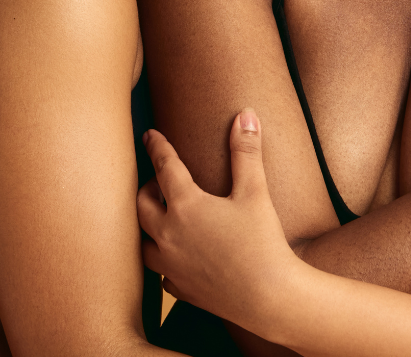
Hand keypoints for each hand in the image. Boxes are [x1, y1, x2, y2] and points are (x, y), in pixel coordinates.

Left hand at [137, 109, 302, 335]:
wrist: (268, 297)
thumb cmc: (262, 242)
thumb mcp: (255, 191)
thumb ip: (246, 152)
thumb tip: (245, 114)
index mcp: (185, 205)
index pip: (164, 166)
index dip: (157, 147)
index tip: (150, 135)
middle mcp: (168, 234)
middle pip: (142, 203)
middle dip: (148, 187)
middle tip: (161, 180)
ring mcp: (170, 265)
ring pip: (142, 242)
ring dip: (148, 226)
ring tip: (160, 219)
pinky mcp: (180, 289)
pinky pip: (160, 273)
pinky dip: (164, 261)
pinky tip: (175, 258)